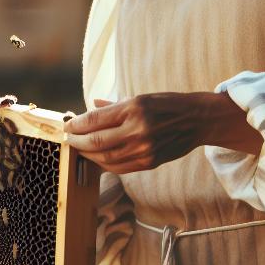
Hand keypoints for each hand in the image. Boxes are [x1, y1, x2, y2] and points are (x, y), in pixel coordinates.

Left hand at [63, 93, 255, 174]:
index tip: (67, 125)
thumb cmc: (166, 105)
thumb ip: (112, 106)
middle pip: (96, 142)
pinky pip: (118, 167)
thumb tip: (90, 107)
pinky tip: (96, 156)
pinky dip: (102, 163)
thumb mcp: (139, 97)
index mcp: (134, 109)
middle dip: (77, 141)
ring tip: (79, 147)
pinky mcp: (149, 162)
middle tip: (68, 138)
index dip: (76, 125)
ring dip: (87, 154)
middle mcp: (138, 130)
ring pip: (105, 158)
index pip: (95, 120)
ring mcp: (144, 149)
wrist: (197, 120)